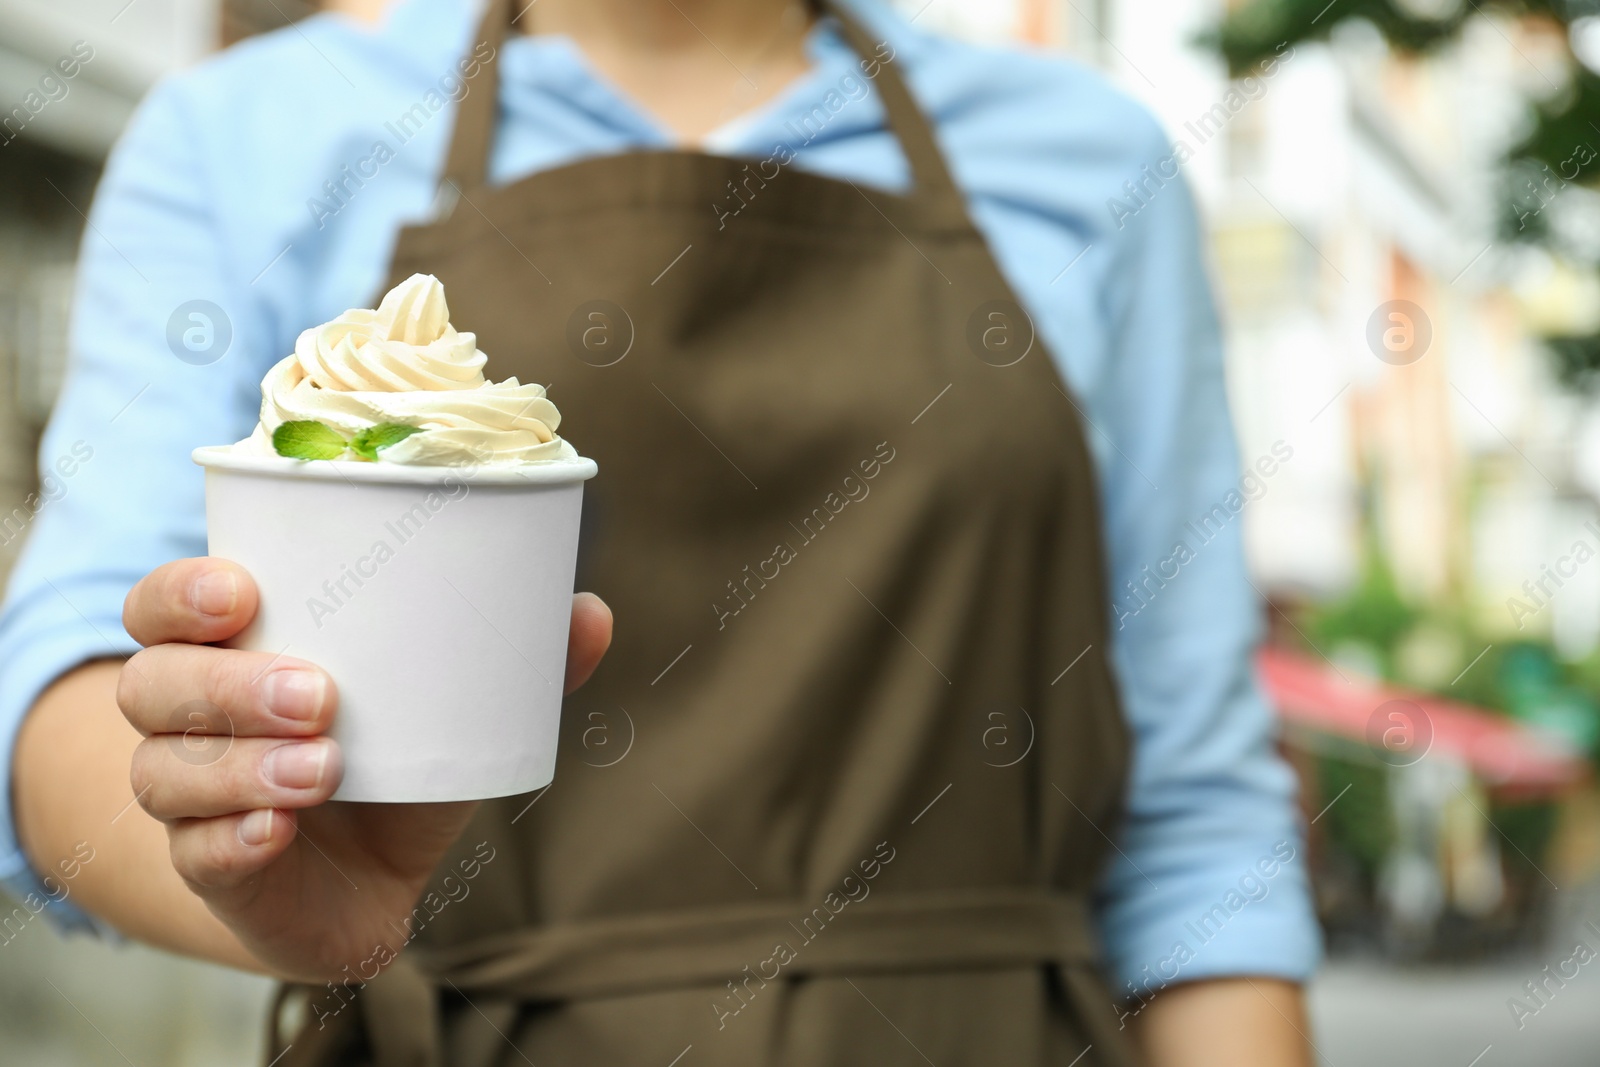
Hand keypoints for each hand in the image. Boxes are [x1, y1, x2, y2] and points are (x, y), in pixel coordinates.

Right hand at [117, 557, 610, 981]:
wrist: (370, 883)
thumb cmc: (397, 763)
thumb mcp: (453, 708)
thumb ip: (516, 661)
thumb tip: (590, 612)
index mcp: (232, 652)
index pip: (162, 608)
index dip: (181, 593)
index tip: (242, 592)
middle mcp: (190, 721)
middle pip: (154, 686)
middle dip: (228, 684)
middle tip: (321, 693)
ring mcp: (190, 801)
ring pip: (165, 771)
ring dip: (240, 767)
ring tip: (323, 765)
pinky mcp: (212, 872)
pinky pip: (195, 856)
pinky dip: (233, 841)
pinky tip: (275, 832)